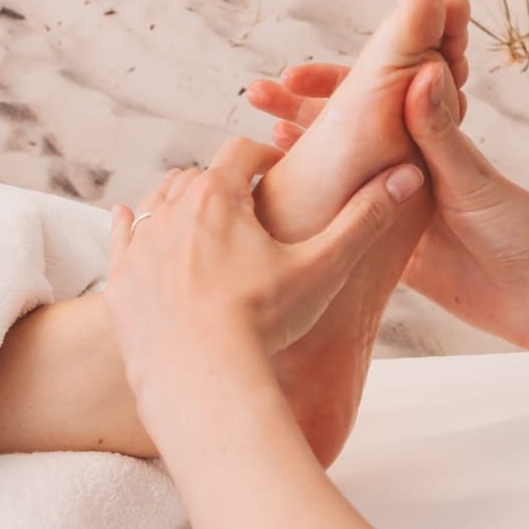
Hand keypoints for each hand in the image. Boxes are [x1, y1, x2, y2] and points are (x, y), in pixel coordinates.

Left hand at [107, 136, 425, 406]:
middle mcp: (170, 208)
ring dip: (179, 203)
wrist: (200, 379)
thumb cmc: (264, 323)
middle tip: (244, 202)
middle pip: (196, 175)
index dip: (262, 154)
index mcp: (218, 195)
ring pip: (157, 201)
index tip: (276, 167)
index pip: (241, 150)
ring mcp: (139, 244)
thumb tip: (409, 176)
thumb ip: (364, 219)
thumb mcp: (322, 269)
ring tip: (202, 219)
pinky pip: (120, 235)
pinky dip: (131, 225)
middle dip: (221, 182)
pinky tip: (133, 221)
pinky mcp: (119, 280)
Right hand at [246, 60, 528, 352]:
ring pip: (340, 170)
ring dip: (303, 154)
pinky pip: (345, 220)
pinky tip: (283, 204)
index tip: (294, 76)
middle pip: (347, 126)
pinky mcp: (392, 248)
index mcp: (434, 137)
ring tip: (261, 147)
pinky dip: (315, 206)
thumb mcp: (475, 179)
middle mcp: (411, 165)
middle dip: (303, 107)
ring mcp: (398, 206)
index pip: (374, 92)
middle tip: (259, 95)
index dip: (332, 80)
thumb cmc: (525, 232)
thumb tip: (419, 71)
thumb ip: (441, 132)